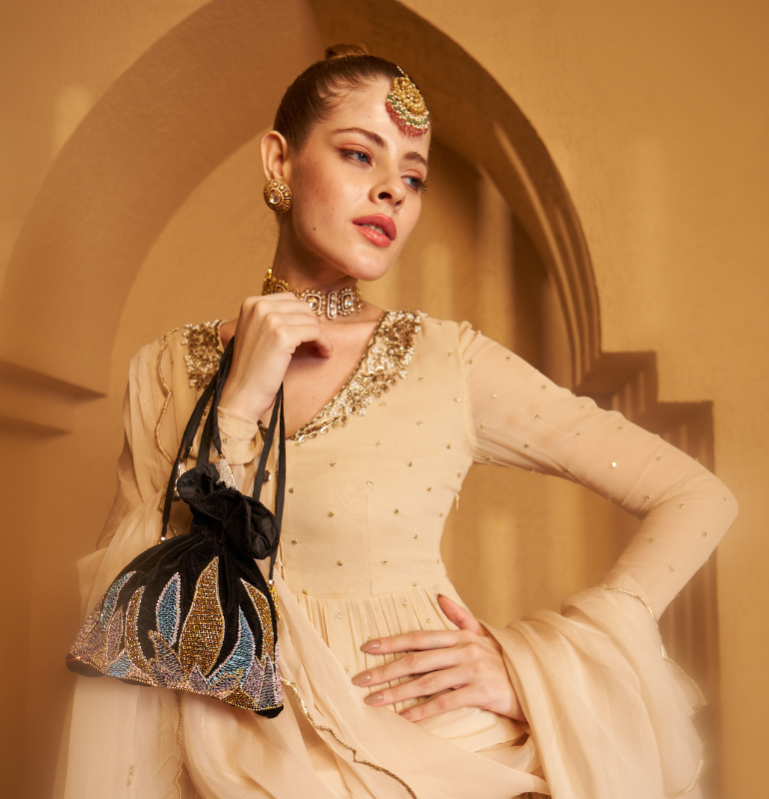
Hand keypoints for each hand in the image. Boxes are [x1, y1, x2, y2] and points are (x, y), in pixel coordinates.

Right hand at [219, 293, 332, 421]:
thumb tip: (305, 310)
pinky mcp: (283, 335)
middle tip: (316, 341)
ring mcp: (270, 319)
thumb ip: (271, 317)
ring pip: (311, 320)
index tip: (308, 329)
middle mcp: (259, 306)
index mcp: (251, 302)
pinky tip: (325, 352)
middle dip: (312, 324)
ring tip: (321, 348)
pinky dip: (324, 343)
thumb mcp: (255, 332)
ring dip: (320, 335)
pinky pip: (315, 332)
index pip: (290, 299)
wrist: (242, 391)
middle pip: (302, 307)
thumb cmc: (251, 367)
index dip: (303, 315)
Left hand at [351, 595, 524, 722]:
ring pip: (426, 682)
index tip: (366, 648)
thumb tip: (439, 597)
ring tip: (374, 701)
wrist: (535, 681)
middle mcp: (464, 650)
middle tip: (359, 678)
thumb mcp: (483, 634)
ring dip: (397, 693)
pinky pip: (447, 702)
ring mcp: (473, 670)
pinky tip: (406, 718)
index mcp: (460, 636)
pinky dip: (424, 710)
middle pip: (416, 660)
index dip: (391, 642)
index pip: (418, 637)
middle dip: (385, 670)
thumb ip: (461, 617)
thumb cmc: (504, 660)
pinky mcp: (482, 691)